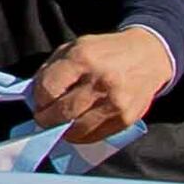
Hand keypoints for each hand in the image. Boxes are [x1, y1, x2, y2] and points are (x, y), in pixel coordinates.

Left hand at [31, 25, 175, 142]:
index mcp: (82, 58)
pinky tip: (77, 127)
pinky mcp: (126, 118)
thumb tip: (34, 97)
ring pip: (77, 129)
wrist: (148, 55)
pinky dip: (81, 135)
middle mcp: (100, 80)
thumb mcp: (75, 47)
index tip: (38, 102)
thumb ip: (52, 69)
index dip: (38, 99)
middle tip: (43, 118)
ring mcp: (115, 102)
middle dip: (46, 119)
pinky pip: (95, 136)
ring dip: (63, 130)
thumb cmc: (105, 51)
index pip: (48, 89)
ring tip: (60, 124)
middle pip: (61, 112)